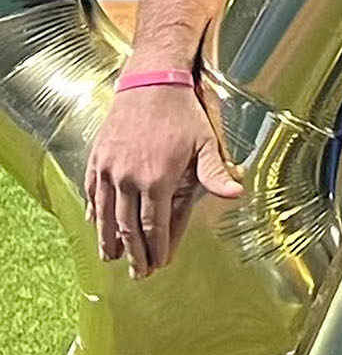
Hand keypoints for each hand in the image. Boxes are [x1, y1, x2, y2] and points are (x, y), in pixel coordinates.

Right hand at [84, 85, 241, 278]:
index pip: (154, 226)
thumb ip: (215, 172)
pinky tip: (96, 225)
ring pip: (105, 214)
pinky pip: (92, 192)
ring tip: (111, 258)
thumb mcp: (205, 142)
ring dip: (108, 240)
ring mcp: (109, 168)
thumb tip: (235, 193)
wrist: (151, 80)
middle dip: (134, 254)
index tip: (159, 265)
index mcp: (157, 179)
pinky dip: (94, 212)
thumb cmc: (182, 112)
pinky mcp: (97, 157)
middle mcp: (128, 178)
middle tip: (138, 273)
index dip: (156, 249)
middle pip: (128, 227)